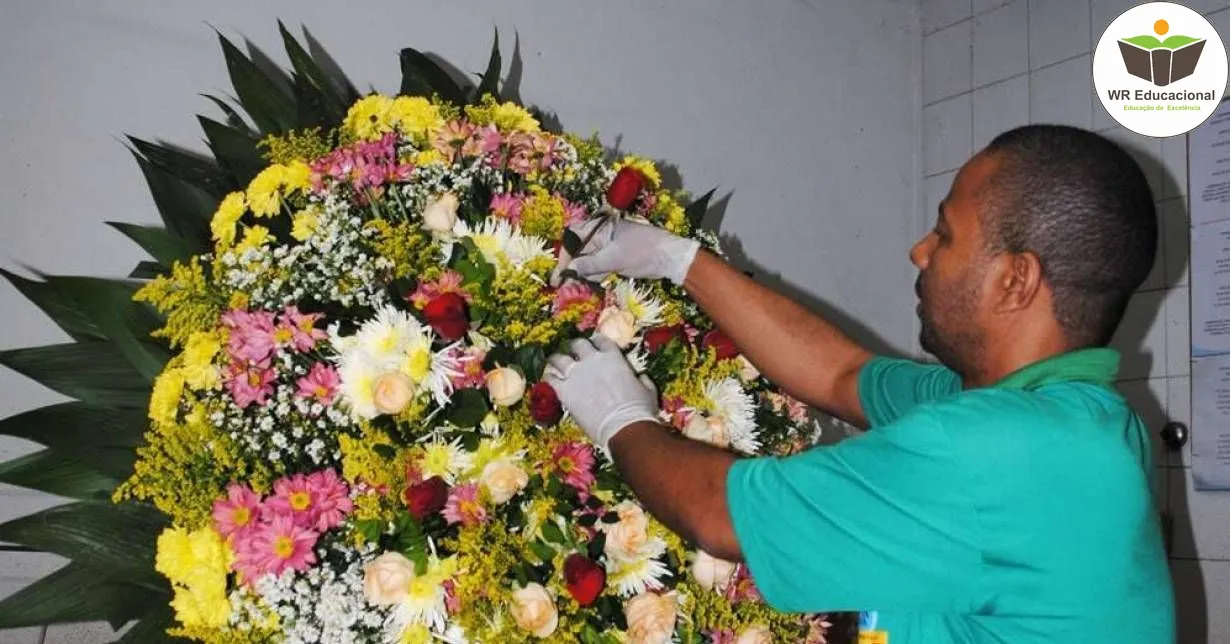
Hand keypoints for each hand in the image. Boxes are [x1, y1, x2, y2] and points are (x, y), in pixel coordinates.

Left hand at [544, 335, 660, 456]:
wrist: (624, 427)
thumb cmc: (639, 410)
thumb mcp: (648, 390)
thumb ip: (642, 380)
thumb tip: (641, 378)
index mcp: (613, 357)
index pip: (601, 340)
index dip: (596, 341)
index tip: (594, 345)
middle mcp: (592, 360)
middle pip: (577, 344)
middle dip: (574, 347)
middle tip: (572, 352)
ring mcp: (576, 374)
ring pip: (558, 358)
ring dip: (556, 360)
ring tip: (554, 363)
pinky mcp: (565, 390)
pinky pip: (550, 378)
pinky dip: (548, 377)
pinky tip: (548, 379)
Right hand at [549, 216, 700, 286]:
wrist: (670, 258)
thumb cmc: (643, 251)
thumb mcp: (614, 258)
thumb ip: (590, 264)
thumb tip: (570, 269)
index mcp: (601, 227)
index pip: (574, 237)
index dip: (565, 254)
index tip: (560, 272)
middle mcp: (603, 235)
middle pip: (580, 250)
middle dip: (570, 268)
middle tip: (560, 285)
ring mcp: (610, 248)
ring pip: (589, 261)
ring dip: (579, 275)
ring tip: (570, 291)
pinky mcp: (617, 259)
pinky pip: (599, 267)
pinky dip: (592, 277)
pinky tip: (584, 288)